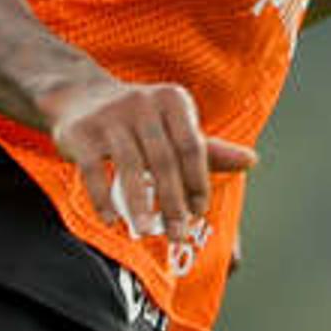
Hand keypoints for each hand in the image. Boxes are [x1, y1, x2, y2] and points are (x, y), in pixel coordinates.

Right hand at [45, 73, 253, 243]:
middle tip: (178, 234)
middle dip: (173, 203)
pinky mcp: (80, 132)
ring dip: (139, 205)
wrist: (78, 96)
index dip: (198, 183)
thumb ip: (209, 149)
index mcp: (172, 101)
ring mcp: (109, 116)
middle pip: (164, 161)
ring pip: (130, 167)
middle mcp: (142, 103)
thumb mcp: (173, 126)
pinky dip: (103, 199)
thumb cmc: (137, 119)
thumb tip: (252, 161)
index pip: (193, 147)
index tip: (198, 213)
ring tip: (146, 231)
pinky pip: (94, 171)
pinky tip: (112, 220)